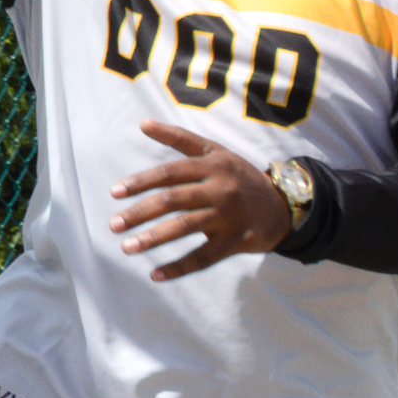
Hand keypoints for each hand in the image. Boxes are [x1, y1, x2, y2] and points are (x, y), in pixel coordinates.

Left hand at [113, 119, 303, 279]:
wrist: (283, 205)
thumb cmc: (239, 177)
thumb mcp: (215, 152)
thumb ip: (179, 138)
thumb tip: (142, 123)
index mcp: (212, 165)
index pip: (169, 172)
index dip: (141, 182)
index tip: (114, 193)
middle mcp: (220, 188)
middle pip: (173, 200)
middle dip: (140, 213)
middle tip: (114, 225)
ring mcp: (229, 216)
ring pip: (185, 227)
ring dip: (153, 239)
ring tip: (127, 247)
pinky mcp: (237, 241)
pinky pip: (203, 257)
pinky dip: (178, 267)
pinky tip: (154, 274)